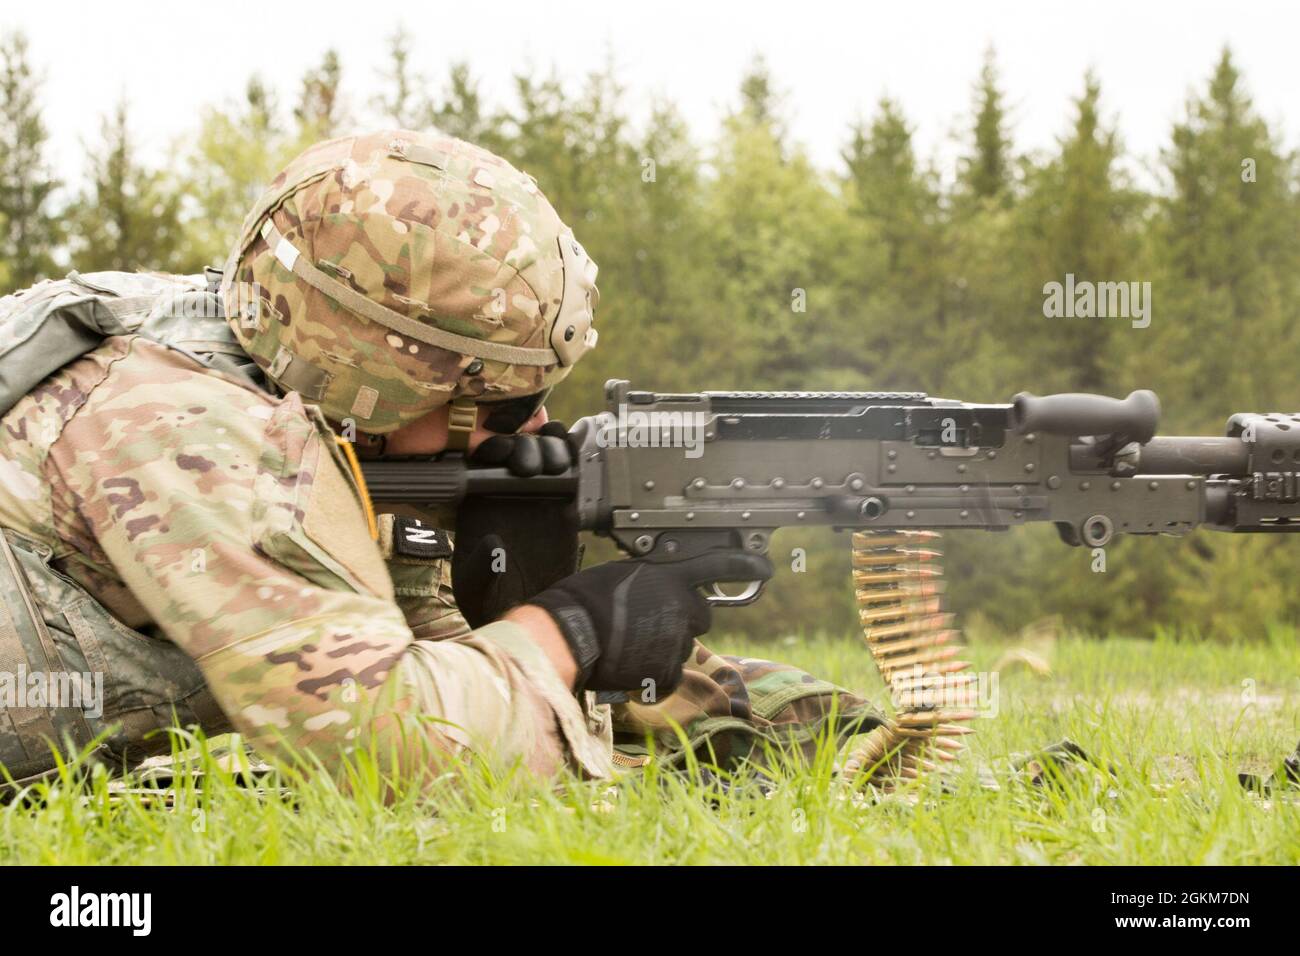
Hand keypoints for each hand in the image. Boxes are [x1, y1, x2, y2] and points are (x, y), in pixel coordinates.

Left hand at [452, 421, 579, 627]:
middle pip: (515, 449)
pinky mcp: (563, 505)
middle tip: (529, 467)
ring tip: (553, 466)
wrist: (526, 612)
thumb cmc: (491, 603)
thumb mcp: (476, 589)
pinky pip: (568, 471)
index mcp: (477, 505)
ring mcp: (535, 497)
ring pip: (543, 452)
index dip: (492, 450)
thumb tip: (492, 544)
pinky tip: (573, 456)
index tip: (499, 456)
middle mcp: (505, 495)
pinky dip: (573, 457)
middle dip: (524, 446)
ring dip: (550, 448)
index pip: (482, 463)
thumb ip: (481, 569)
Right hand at [526, 550, 774, 694]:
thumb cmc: (586, 598)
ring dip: (665, 647)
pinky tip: (632, 664)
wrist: (572, 634)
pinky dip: (656, 673)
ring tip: (630, 644)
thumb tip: (659, 591)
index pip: (717, 566)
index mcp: (670, 577)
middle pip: (702, 617)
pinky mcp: (669, 669)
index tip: (765, 568)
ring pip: (684, 647)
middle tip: (651, 624)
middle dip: (683, 621)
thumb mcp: (624, 574)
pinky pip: (672, 673)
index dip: (744, 566)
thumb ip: (653, 580)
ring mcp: (678, 639)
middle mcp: (681, 606)